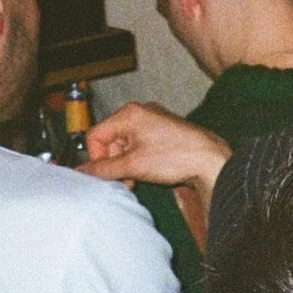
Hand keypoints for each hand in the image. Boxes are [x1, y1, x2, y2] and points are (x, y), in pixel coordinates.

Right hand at [83, 103, 232, 198]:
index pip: (95, 135)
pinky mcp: (163, 131)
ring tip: (135, 179)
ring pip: (125, 144)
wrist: (210, 160)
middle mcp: (140, 112)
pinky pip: (140, 144)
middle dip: (113, 162)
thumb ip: (103, 169)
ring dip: (125, 164)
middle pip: (110, 140)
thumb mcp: (133, 166)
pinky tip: (145, 173)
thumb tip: (82, 172)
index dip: (97, 157)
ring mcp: (153, 121)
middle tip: (124, 179)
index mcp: (129, 114)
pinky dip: (138, 159)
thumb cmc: (176, 157)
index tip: (106, 174)